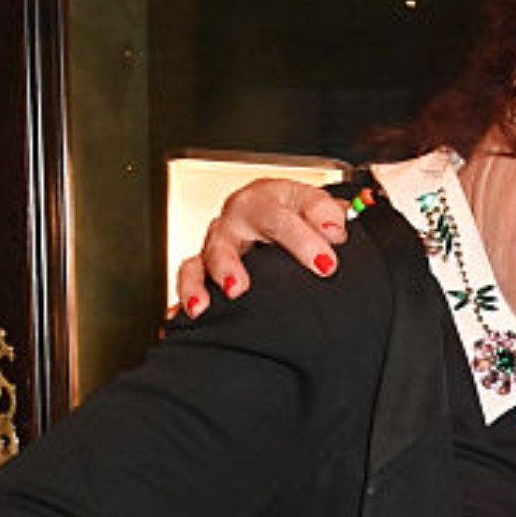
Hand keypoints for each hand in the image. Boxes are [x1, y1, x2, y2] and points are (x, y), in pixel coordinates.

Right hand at [175, 179, 347, 317]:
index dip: (302, 242)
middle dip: (228, 266)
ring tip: (202, 307)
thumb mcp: (316, 203)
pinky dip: (184, 297)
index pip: (280, 219)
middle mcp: (234, 221)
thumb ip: (327, 214)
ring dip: (198, 285)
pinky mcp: (205, 265)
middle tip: (238, 288)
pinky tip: (182, 316)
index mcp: (264, 200)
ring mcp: (216, 244)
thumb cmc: (298, 210)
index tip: (324, 264)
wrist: (284, 210)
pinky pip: (188, 280)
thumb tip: (333, 230)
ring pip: (198, 262)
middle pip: (225, 242)